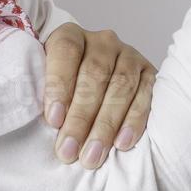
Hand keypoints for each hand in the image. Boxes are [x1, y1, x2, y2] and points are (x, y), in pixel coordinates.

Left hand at [42, 23, 155, 169]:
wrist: (96, 76)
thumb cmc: (63, 85)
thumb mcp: (45, 78)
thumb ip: (40, 89)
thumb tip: (40, 122)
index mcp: (71, 35)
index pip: (66, 51)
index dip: (59, 84)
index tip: (53, 120)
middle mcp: (102, 41)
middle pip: (94, 74)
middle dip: (81, 117)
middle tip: (69, 150)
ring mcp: (129, 55)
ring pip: (120, 86)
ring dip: (106, 125)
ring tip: (92, 155)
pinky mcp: (150, 73)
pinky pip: (146, 96)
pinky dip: (134, 121)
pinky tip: (122, 143)